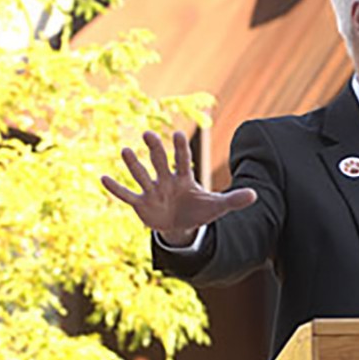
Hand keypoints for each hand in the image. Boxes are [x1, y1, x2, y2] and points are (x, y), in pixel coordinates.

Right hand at [101, 131, 256, 245]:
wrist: (182, 226)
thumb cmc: (199, 210)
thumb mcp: (218, 206)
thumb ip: (234, 199)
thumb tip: (255, 195)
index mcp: (185, 177)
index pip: (182, 159)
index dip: (179, 148)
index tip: (176, 133)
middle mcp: (166, 180)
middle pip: (159, 161)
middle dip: (154, 148)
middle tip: (148, 133)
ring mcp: (152, 191)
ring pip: (141, 175)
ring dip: (133, 164)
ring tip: (124, 150)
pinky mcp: (141, 204)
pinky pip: (127, 195)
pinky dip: (116, 188)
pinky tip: (103, 178)